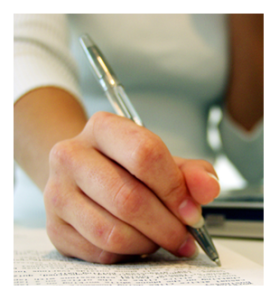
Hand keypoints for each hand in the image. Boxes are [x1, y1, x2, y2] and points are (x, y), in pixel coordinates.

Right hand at [44, 112, 219, 262]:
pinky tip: (135, 241)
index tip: (191, 211)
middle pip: (128, 198)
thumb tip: (207, 188)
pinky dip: (127, 252)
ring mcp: (57, 192)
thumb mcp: (160, 160)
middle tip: (183, 236)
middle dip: (166, 225)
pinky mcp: (54, 225)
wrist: (83, 173)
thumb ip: (190, 172)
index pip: (144, 154)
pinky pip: (99, 250)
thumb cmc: (124, 165)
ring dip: (147, 242)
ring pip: (112, 231)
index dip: (174, 187)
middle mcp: (71, 155)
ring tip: (159, 238)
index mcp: (102, 128)